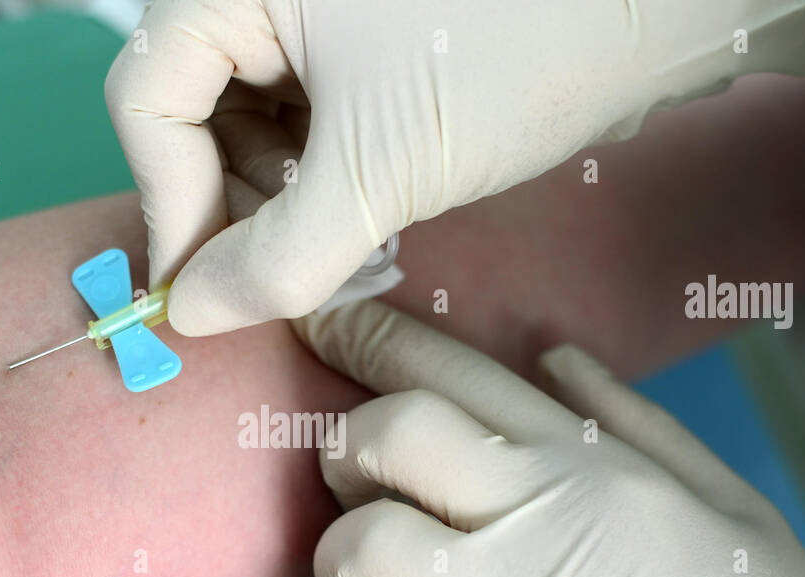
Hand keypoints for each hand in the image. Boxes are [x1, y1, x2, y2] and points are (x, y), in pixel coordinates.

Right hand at [105, 0, 804, 335]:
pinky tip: (357, 209)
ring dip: (275, 197)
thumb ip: (273, 258)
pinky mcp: (359, 33)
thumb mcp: (376, 172)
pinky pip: (302, 111)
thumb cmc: (509, 61)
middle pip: (191, 106)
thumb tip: (190, 317)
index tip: (200, 291)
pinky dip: (315, 173)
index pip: (146, 95)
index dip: (167, 201)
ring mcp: (312, 7)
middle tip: (279, 274)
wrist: (658, 6)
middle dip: (228, 202)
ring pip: (248, 117)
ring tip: (333, 243)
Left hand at [294, 299, 804, 576]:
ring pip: (358, 547)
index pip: (452, 374)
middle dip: (343, 450)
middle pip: (383, 437)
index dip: (370, 339)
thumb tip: (553, 355)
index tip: (325, 327)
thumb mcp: (723, 501)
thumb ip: (630, 420)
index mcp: (584, 467)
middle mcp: (532, 521)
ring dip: (339, 568)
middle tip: (354, 487)